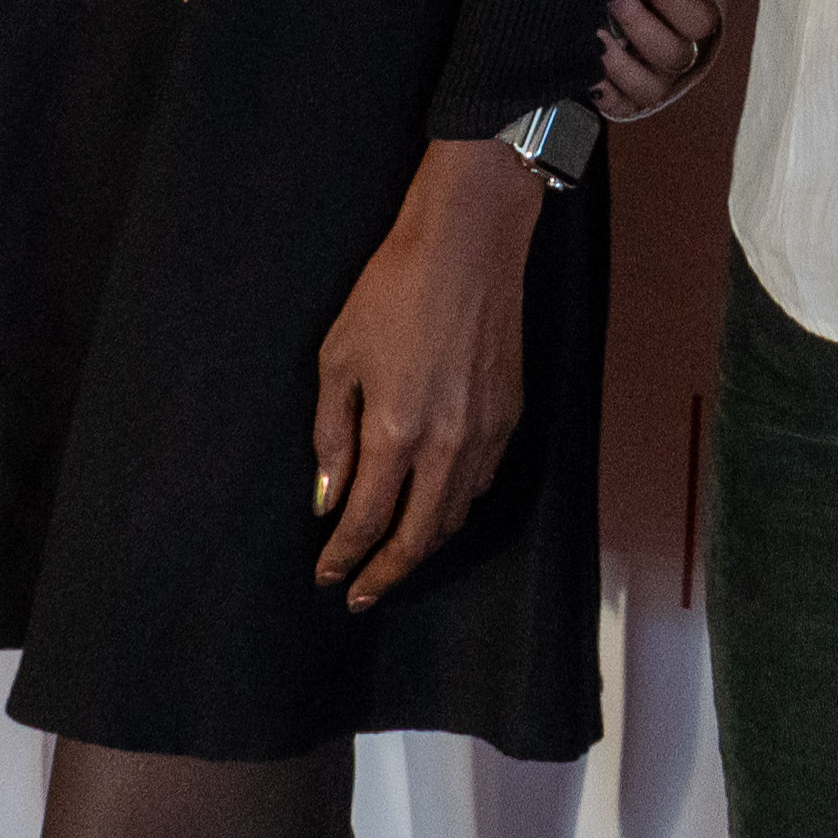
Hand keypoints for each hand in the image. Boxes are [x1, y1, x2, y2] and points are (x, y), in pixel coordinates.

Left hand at [309, 141, 542, 608]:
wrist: (469, 243)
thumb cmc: (394, 289)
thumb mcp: (339, 356)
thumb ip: (331, 433)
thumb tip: (328, 496)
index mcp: (395, 431)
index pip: (365, 520)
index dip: (343, 557)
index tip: (328, 576)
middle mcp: (445, 445)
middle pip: (416, 537)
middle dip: (386, 573)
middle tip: (361, 594)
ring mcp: (484, 434)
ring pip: (454, 516)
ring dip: (423, 545)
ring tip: (396, 558)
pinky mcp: (510, 416)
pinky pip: (481, 482)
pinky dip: (456, 506)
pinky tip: (438, 505)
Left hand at [597, 0, 720, 123]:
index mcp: (699, 16)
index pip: (698, 18)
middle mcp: (683, 54)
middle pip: (674, 54)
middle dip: (637, 21)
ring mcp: (658, 81)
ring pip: (651, 89)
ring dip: (620, 64)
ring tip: (593, 35)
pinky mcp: (630, 100)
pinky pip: (623, 109)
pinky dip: (606, 96)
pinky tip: (590, 74)